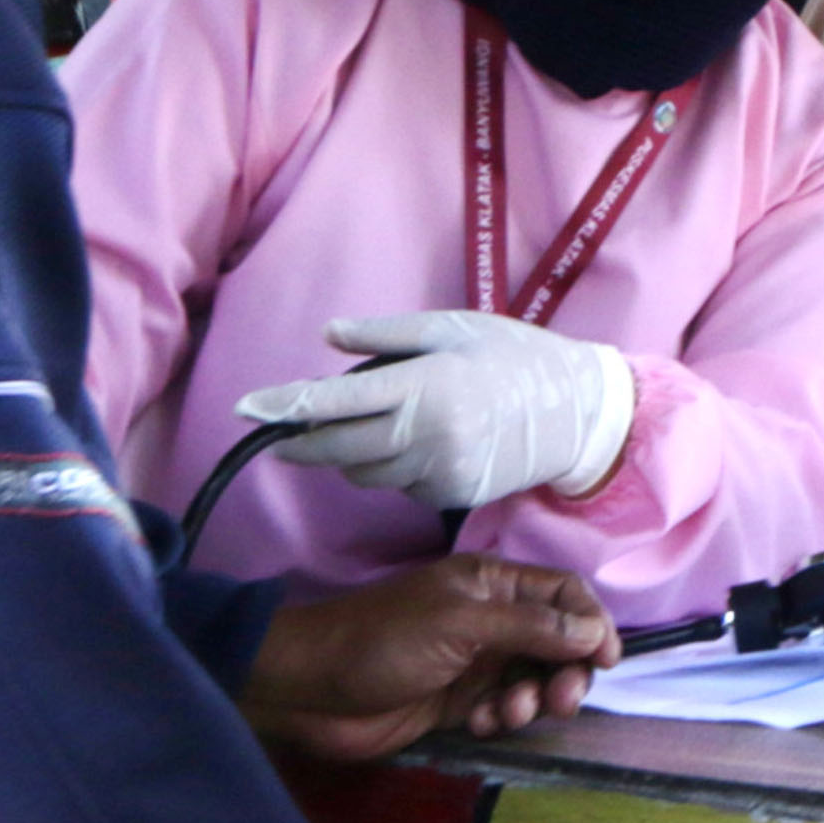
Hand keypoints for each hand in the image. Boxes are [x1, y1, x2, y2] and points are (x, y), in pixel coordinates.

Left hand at [238, 553, 620, 760]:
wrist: (311, 689)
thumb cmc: (384, 641)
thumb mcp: (462, 624)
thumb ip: (530, 628)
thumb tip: (594, 632)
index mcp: (492, 586)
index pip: (563, 596)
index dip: (591, 623)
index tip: (606, 658)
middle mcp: (491, 621)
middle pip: (556, 644)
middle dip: (565, 672)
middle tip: (561, 700)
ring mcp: (474, 664)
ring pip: (532, 681)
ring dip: (532, 700)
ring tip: (507, 713)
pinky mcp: (457, 704)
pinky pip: (502, 710)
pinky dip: (501, 720)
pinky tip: (478, 725)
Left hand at [239, 312, 638, 509]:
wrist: (577, 411)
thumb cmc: (515, 356)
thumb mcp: (455, 327)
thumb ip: (388, 335)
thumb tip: (330, 336)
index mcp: (426, 384)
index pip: (338, 401)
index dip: (287, 406)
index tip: (246, 408)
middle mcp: (428, 432)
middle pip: (338, 448)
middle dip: (301, 442)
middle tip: (279, 433)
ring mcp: (440, 469)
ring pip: (364, 472)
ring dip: (351, 454)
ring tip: (372, 426)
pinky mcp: (451, 495)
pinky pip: (399, 484)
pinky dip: (392, 467)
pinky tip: (417, 443)